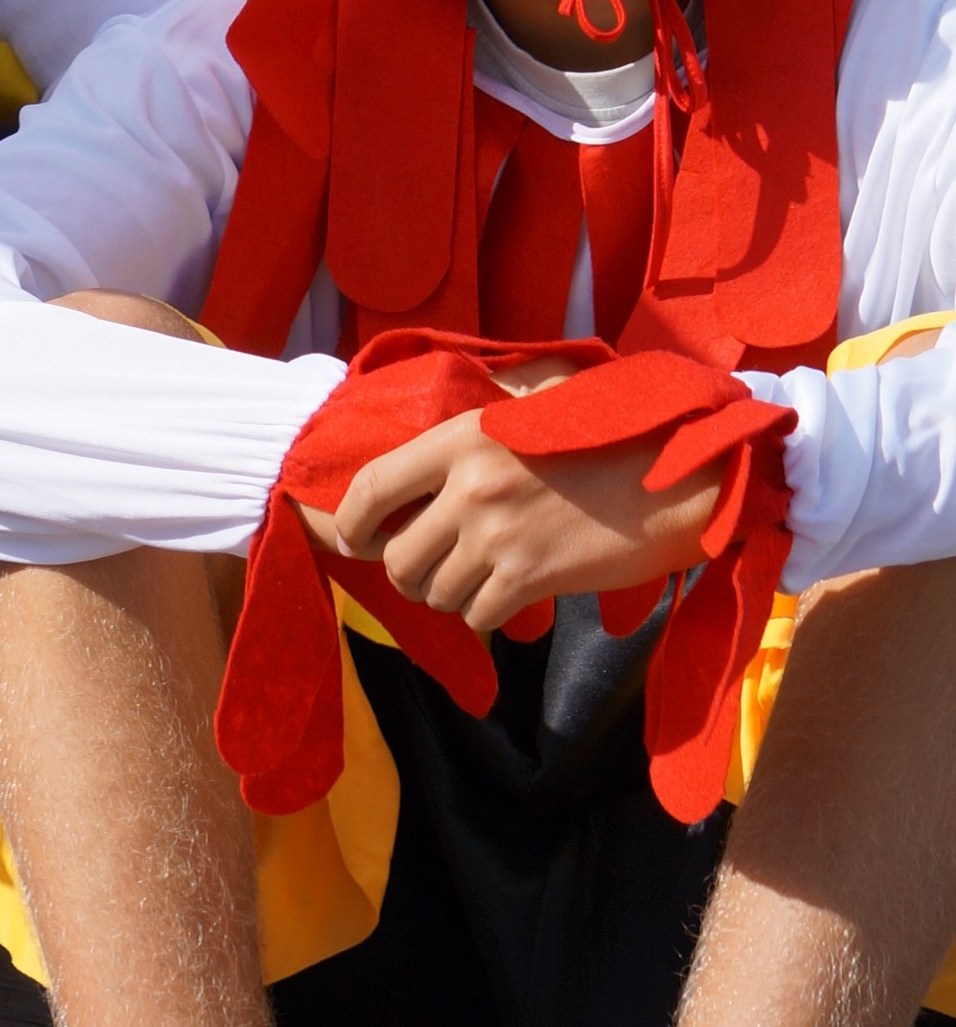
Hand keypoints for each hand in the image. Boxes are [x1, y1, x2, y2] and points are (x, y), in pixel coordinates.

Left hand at [306, 396, 722, 636]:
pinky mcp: (528, 577)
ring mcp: (496, 534)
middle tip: (435, 568)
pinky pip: (478, 615)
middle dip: (410, 572)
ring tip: (485, 574)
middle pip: (397, 556)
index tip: (354, 539)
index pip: (371, 485)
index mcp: (461, 436)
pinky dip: (488, 612)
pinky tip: (514, 591)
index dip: (350, 522)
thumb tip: (420, 462)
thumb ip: (473, 433)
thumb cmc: (606, 439)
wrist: (676, 475)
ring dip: (453, 593)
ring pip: (436, 592)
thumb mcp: (528, 411)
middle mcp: (469, 485)